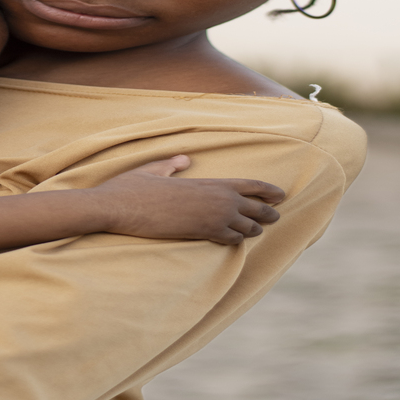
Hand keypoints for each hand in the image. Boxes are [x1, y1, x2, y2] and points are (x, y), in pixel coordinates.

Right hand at [85, 155, 284, 244]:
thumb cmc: (131, 189)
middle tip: (276, 216)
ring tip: (257, 231)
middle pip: (255, 208)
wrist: (119, 208)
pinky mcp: (202, 234)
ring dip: (253, 230)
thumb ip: (172, 165)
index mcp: (207, 182)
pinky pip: (231, 239)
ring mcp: (211, 218)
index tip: (281, 194)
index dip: (268, 190)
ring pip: (247, 227)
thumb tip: (185, 159)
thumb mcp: (153, 170)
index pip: (248, 184)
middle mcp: (216, 199)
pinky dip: (235, 240)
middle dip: (268, 213)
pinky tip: (235, 241)